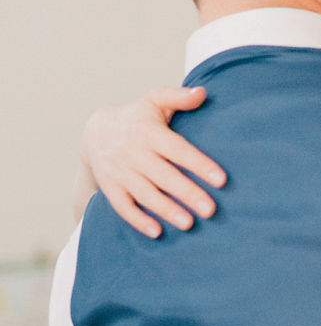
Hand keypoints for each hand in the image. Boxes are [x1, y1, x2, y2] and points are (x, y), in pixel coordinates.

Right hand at [80, 87, 226, 238]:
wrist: (95, 131)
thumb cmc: (137, 117)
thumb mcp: (155, 100)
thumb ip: (178, 97)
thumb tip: (203, 93)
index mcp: (148, 131)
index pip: (178, 150)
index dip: (199, 164)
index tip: (221, 180)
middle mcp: (133, 152)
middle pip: (164, 176)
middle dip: (187, 193)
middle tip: (211, 210)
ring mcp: (120, 171)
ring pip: (145, 194)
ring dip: (167, 210)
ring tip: (189, 224)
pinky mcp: (110, 187)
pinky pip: (123, 207)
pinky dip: (138, 220)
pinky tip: (157, 232)